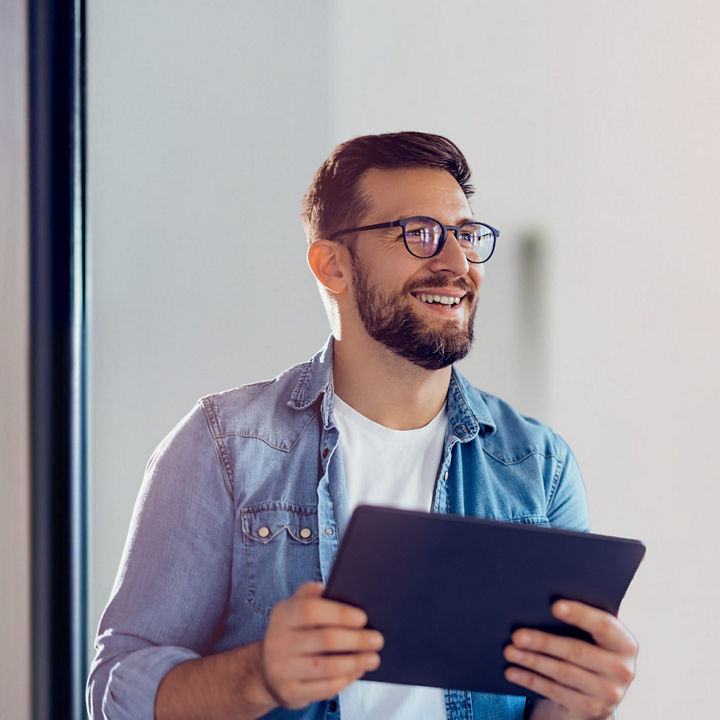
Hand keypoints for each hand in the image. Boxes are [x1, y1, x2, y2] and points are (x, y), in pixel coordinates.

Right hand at [260, 581, 383, 709]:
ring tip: (374, 658)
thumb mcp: (295, 607)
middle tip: (378, 639)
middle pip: (324, 639)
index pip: (310, 610)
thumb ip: (312, 594)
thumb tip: (339, 587)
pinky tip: (357, 672)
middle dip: (356, 640)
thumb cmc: (293, 631)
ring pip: (327, 667)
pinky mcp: (289, 692)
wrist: (267, 670)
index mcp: (283, 614)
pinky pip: (324, 688)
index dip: (339, 614)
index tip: (363, 618)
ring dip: (355, 662)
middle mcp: (278, 641)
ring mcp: (281, 669)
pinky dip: (345, 679)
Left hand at [503, 600, 636, 719]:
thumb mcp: (597, 634)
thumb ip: (584, 619)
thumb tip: (546, 598)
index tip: (554, 606)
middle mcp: (623, 670)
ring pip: (563, 673)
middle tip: (517, 635)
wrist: (602, 690)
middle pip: (577, 652)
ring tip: (509, 651)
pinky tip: (513, 672)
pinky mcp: (592, 709)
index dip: (580, 615)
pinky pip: (556, 692)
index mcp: (625, 643)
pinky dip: (531, 680)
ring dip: (532, 661)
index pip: (604, 625)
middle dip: (543, 642)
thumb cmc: (592, 647)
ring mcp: (609, 693)